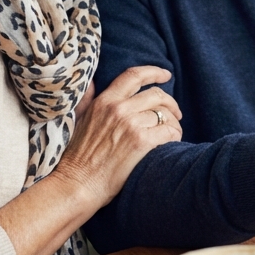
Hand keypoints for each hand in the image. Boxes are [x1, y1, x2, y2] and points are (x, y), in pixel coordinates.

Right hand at [54, 66, 181, 205]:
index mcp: (104, 101)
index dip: (154, 72)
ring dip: (174, 123)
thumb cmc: (78, 156)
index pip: (134, 76)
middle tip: (175, 114)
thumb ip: (87, 99)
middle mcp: (118, 108)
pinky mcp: (141, 142)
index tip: (166, 75)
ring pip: (165, 114)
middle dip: (171, 103)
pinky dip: (174, 136)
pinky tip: (172, 142)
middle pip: (156, 95)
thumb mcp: (79, 120)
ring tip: (173, 132)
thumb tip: (91, 82)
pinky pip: (168, 131)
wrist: (78, 183)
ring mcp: (130, 124)